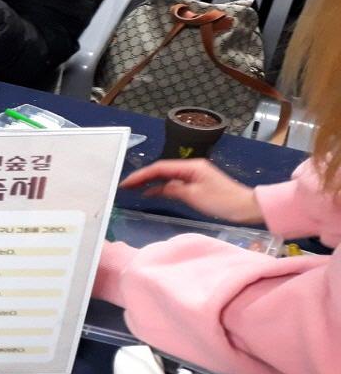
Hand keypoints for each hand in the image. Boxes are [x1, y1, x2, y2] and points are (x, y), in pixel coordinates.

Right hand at [119, 159, 262, 224]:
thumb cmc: (223, 201)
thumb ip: (173, 189)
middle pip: (161, 169)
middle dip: (142, 176)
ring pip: (166, 176)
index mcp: (190, 166)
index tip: (126, 183)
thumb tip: (156, 189)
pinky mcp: (197, 183)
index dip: (141, 175)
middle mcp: (191, 167)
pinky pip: (174, 182)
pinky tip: (151, 193)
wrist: (248, 207)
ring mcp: (194, 175)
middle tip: (125, 185)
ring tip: (133, 188)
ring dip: (150, 181)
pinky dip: (161, 187)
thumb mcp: (194, 196)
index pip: (160, 168)